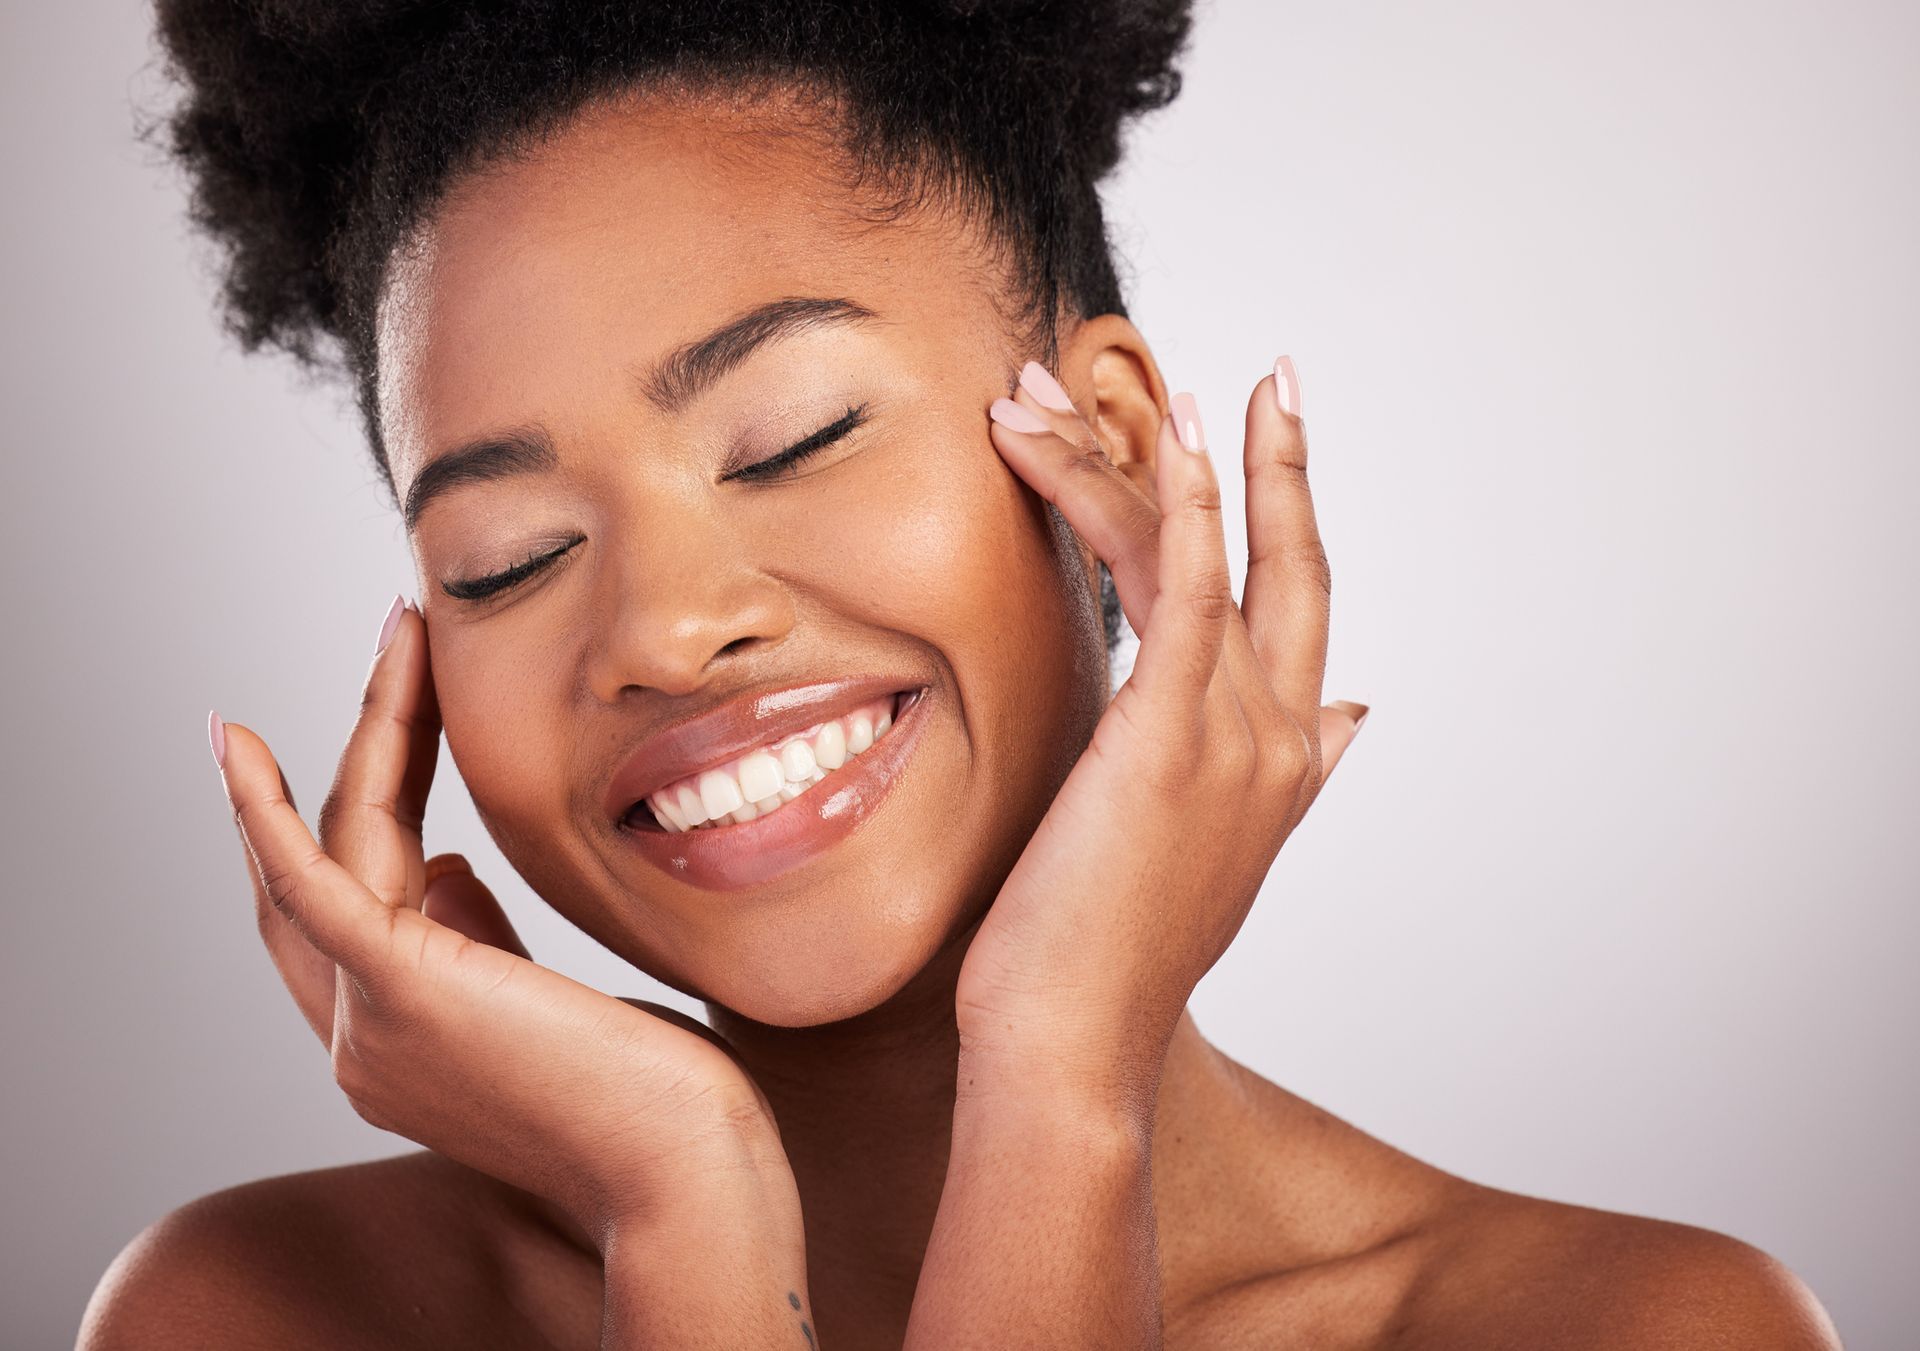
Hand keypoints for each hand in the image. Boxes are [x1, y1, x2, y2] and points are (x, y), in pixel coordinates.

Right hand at [207, 599, 800, 1247]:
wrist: (687, 1171)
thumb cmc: (650, 1098)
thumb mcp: (543, 1005)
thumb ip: (478, 943)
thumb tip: (444, 867)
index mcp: (394, 1041)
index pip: (353, 902)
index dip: (362, 804)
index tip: (405, 717)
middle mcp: (357, 1041)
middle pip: (329, 865)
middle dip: (359, 748)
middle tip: (404, 645)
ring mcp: (365, 1026)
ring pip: (334, 848)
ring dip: (368, 731)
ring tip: (402, 638)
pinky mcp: (401, 994)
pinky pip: (311, 887)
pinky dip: (263, 812)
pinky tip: (237, 743)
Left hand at [958, 359, 1363, 1110]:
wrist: (1073, 1043)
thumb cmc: (1108, 959)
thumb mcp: (1215, 855)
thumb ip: (1287, 776)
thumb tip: (1355, 715)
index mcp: (1287, 766)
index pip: (1297, 619)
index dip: (1291, 529)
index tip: (1270, 459)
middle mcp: (1281, 740)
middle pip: (1297, 569)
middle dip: (1287, 466)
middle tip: (1276, 377)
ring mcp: (1236, 733)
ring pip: (1213, 556)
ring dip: (1166, 456)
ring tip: (1108, 377)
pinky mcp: (1171, 731)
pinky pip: (1184, 586)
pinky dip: (1181, 498)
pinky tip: (1172, 428)